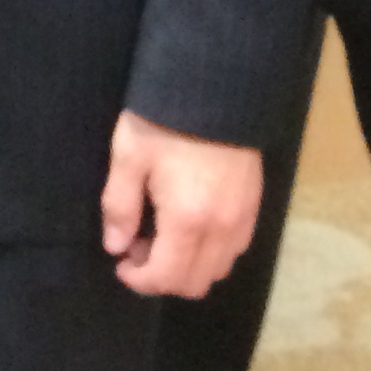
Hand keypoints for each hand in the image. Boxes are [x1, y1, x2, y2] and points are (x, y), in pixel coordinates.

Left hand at [99, 110, 261, 297]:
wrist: (213, 87)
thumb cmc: (164, 121)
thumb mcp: (129, 157)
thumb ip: (120, 207)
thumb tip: (116, 246)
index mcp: (188, 221)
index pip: (167, 277)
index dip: (139, 280)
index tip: (121, 263)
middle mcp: (222, 229)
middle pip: (196, 283)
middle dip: (162, 276)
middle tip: (138, 246)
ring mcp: (243, 219)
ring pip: (218, 269)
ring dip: (188, 265)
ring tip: (162, 234)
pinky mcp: (254, 206)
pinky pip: (234, 249)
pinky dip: (210, 251)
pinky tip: (189, 224)